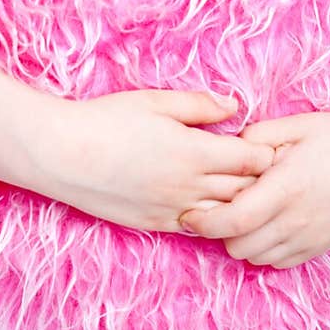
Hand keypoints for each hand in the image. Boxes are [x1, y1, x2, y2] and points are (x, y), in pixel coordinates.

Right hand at [33, 89, 274, 233]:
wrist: (62, 155)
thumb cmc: (107, 120)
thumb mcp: (156, 101)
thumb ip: (200, 105)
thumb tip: (235, 106)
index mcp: (195, 153)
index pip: (252, 161)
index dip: (265, 153)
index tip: (268, 144)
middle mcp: (189, 187)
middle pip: (245, 191)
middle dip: (259, 180)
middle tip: (266, 169)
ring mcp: (172, 210)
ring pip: (224, 215)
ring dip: (238, 203)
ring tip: (243, 189)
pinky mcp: (154, 224)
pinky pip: (196, 228)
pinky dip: (210, 218)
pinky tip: (210, 205)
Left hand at [177, 108, 329, 267]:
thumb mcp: (298, 125)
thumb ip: (257, 136)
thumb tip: (227, 148)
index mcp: (286, 188)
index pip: (231, 222)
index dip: (203, 223)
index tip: (188, 213)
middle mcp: (297, 220)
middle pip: (238, 247)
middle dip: (221, 232)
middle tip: (219, 207)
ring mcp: (312, 237)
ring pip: (258, 258)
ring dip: (243, 242)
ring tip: (245, 215)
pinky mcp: (324, 246)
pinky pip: (282, 262)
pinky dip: (267, 250)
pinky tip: (269, 225)